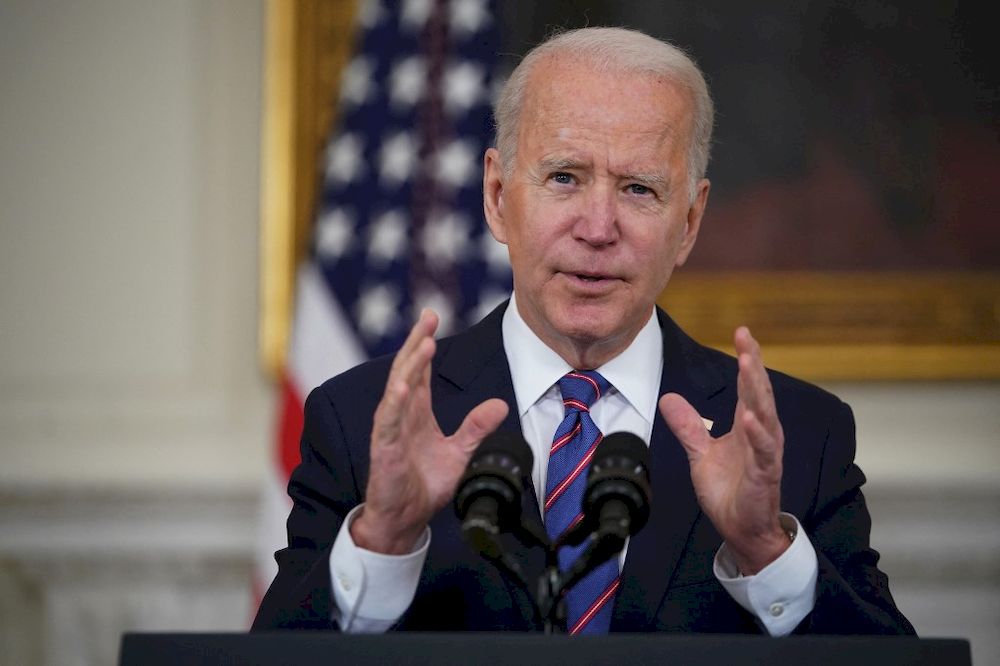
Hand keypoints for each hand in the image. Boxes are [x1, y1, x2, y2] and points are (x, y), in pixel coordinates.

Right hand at [351, 309, 508, 553]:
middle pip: (408, 369)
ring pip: (398, 388)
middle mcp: (402, 414)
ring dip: (411, 364)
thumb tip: (501, 404)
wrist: (405, 519)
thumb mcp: (460, 452)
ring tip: (424, 342)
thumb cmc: (425, 485)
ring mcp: (391, 429)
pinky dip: (395, 401)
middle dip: (418, 341)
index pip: (420, 370)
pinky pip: (389, 419)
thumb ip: (476, 427)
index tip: (433, 318)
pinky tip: (404, 384)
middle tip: (429, 315)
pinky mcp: (385, 447)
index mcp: (416, 412)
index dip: (425, 344)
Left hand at [658, 326, 786, 573]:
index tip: (741, 332)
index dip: (746, 358)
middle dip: (753, 363)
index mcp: (748, 426)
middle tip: (746, 338)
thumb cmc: (730, 491)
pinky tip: (749, 417)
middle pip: (759, 391)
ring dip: (757, 389)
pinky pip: (763, 450)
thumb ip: (687, 426)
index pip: (749, 386)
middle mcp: (761, 434)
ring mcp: (765, 453)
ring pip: (764, 414)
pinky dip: (757, 433)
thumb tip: (668, 398)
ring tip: (748, 363)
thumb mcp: (700, 453)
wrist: (742, 529)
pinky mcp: (765, 473)